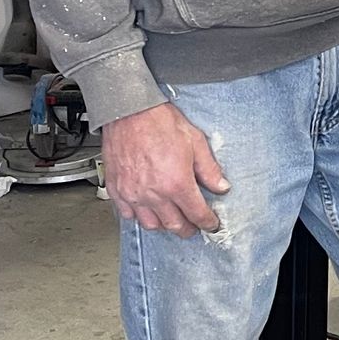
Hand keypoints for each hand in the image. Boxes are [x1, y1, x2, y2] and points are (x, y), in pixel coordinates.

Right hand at [102, 101, 229, 236]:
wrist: (129, 110)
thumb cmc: (159, 121)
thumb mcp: (195, 141)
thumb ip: (209, 169)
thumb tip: (221, 186)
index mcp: (176, 183)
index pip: (197, 214)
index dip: (208, 222)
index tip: (211, 224)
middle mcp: (154, 194)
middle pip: (175, 225)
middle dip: (188, 229)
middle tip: (193, 226)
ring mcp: (133, 194)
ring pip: (151, 224)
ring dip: (164, 225)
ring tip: (171, 219)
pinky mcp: (117, 189)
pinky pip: (127, 214)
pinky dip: (138, 217)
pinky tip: (146, 210)